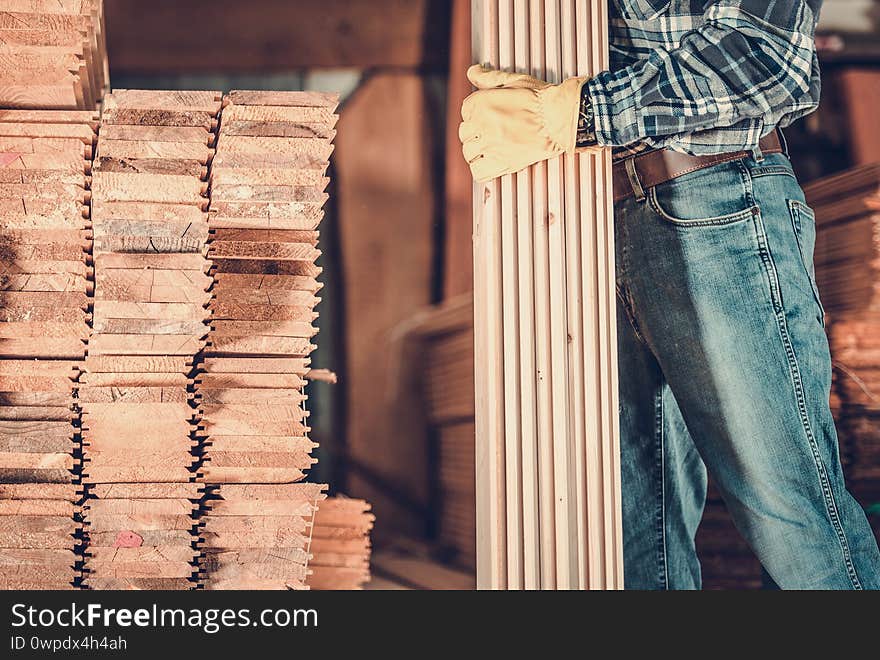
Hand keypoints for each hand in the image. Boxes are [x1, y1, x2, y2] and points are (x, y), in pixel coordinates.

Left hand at [459, 64, 590, 181]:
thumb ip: (489, 77)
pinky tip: (489, 164)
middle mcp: (481, 125)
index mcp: (480, 103)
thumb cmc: (540, 99)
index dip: (476, 114)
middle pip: (464, 133)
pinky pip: (479, 172)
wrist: (559, 117)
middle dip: (475, 133)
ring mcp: (490, 145)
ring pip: (469, 153)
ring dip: (477, 151)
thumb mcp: (513, 80)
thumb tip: (473, 71)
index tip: (486, 117)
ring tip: (490, 148)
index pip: (465, 111)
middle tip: (490, 133)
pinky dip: (481, 170)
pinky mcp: (502, 163)